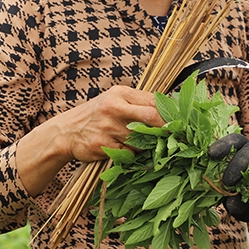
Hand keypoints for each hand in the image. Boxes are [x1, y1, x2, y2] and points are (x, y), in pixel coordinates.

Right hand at [16, 85, 162, 196]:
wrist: (67, 131)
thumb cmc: (97, 114)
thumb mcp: (115, 100)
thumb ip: (138, 102)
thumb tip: (169, 106)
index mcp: (120, 94)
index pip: (152, 101)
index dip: (169, 112)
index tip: (180, 120)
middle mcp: (114, 108)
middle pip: (151, 117)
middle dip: (166, 128)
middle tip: (175, 135)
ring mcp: (108, 128)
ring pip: (141, 139)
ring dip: (147, 144)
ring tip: (146, 144)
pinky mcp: (103, 146)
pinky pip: (128, 153)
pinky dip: (132, 154)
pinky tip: (126, 150)